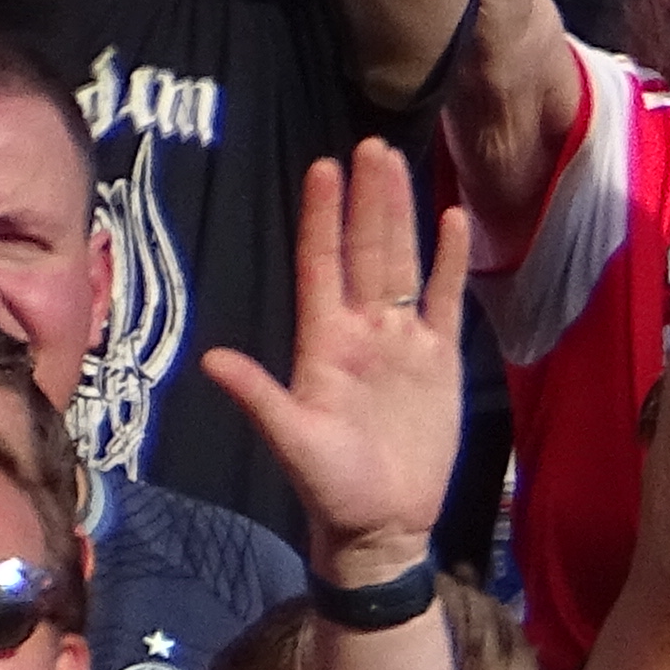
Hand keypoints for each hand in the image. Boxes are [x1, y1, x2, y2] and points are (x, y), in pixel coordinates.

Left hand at [194, 143, 470, 580]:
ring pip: (401, 263)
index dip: (323, 217)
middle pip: (364, 250)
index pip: (321, 263)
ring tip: (400, 163)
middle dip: (367, 199)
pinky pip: (444, 301)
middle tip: (370, 145)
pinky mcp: (438, 363)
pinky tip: (454, 222)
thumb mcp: (294, 442)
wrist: (383, 525)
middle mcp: (361, 330)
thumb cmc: (332, 488)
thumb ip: (261, 398)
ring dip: (401, 215)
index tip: (324, 168)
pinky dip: (450, 263)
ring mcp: (401, 342)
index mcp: (323, 341)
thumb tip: (215, 360)